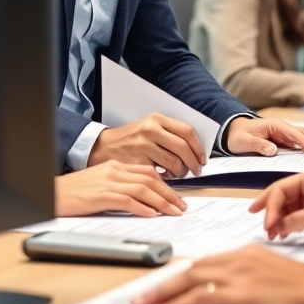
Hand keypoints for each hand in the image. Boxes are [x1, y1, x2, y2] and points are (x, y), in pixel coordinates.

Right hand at [55, 161, 186, 217]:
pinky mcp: (100, 195)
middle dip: (169, 194)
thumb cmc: (73, 192)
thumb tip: (144, 201)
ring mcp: (107, 182)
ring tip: (174, 212)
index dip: (165, 184)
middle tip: (181, 207)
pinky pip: (127, 200)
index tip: (176, 197)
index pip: (147, 172)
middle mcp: (114, 170)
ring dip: (162, 202)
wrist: (50, 192)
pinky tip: (152, 215)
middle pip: (150, 179)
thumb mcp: (100, 183)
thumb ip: (120, 186)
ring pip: (143, 189)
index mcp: (115, 166)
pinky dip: (142, 207)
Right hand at [88, 114, 205, 176]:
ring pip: (173, 164)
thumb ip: (168, 135)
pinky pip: (158, 176)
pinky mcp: (134, 163)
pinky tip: (164, 183)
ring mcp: (141, 147)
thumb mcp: (147, 129)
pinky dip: (165, 182)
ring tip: (178, 178)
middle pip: (182, 148)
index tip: (202, 159)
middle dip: (193, 163)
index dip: (198, 147)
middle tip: (196, 172)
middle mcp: (149, 131)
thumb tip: (194, 150)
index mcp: (155, 119)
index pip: (186, 131)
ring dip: (180, 174)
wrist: (100, 147)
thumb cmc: (128, 140)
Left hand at [132, 246, 303, 303]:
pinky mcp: (240, 294)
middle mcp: (236, 258)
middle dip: (162, 282)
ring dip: (160, 294)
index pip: (203, 261)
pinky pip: (198, 298)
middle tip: (140, 295)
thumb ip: (245, 276)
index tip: (163, 284)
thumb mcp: (269, 273)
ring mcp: (237, 274)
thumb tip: (225, 292)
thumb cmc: (303, 287)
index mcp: (243, 252)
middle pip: (190, 268)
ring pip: (188, 280)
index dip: (179, 274)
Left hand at [225, 117, 303, 155]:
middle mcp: (281, 127)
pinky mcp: (283, 138)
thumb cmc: (237, 136)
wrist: (231, 131)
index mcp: (274, 125)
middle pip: (303, 133)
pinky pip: (299, 142)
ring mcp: (283, 132)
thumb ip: (258, 145)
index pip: (294, 133)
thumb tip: (274, 151)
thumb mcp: (244, 141)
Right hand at [249, 169, 303, 245]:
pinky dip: (286, 227)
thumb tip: (278, 226)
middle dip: (270, 211)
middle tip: (261, 226)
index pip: (282, 188)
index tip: (267, 222)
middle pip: (281, 198)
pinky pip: (294, 221)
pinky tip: (282, 234)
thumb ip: (300, 219)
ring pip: (286, 210)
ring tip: (272, 234)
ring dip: (277, 221)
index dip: (271, 205)